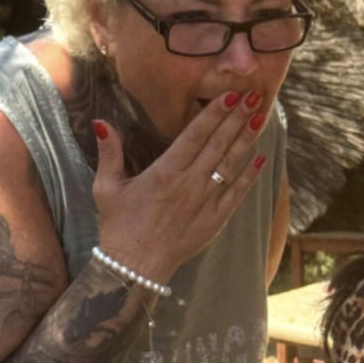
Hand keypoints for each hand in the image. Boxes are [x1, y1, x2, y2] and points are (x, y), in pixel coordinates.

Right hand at [92, 91, 269, 283]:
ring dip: (246, 141)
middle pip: (218, 145)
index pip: (194, 136)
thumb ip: (109, 153)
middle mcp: (189, 185)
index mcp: (165, 173)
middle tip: (254, 96)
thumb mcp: (106, 188)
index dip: (213, 114)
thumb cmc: (119, 227)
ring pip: (230, 166)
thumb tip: (102, 122)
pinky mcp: (215, 221)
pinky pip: (236, 195)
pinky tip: (261, 159)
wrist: (135, 267)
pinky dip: (250, 177)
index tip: (229, 94)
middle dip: (237, 119)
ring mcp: (205, 203)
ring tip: (260, 118)